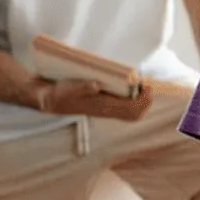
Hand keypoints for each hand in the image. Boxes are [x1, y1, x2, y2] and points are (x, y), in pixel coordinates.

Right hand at [37, 79, 152, 122]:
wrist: (53, 101)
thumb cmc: (62, 93)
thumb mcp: (69, 88)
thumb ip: (82, 87)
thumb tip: (96, 84)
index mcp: (103, 107)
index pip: (130, 110)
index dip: (143, 100)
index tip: (146, 86)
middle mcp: (107, 111)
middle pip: (135, 115)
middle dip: (146, 102)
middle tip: (147, 86)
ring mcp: (107, 111)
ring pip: (132, 114)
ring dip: (141, 102)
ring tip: (142, 87)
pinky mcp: (105, 107)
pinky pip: (126, 109)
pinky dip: (134, 101)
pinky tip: (132, 89)